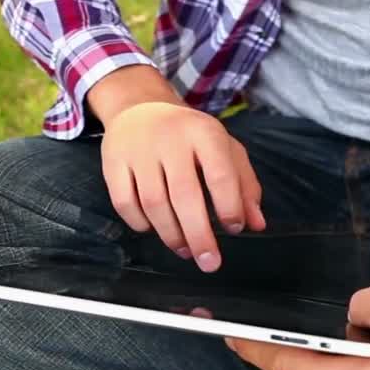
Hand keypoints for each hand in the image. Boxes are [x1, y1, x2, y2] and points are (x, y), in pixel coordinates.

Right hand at [92, 72, 264, 271]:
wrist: (140, 107)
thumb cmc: (190, 136)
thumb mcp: (224, 149)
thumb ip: (245, 185)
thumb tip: (256, 224)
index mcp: (204, 133)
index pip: (220, 175)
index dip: (230, 207)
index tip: (233, 229)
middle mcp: (170, 139)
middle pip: (184, 195)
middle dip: (199, 235)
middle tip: (209, 262)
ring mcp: (138, 151)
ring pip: (153, 203)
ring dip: (171, 234)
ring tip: (185, 250)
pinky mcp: (113, 162)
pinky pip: (125, 203)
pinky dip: (140, 224)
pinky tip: (154, 230)